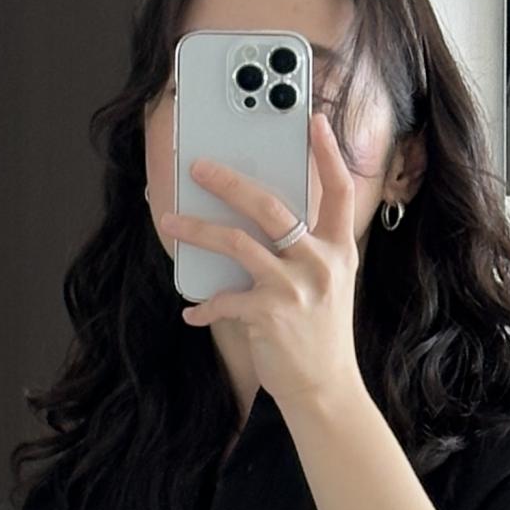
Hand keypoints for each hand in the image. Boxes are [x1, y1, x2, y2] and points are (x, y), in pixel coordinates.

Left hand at [162, 111, 363, 417]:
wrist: (325, 388)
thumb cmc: (319, 333)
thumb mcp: (326, 284)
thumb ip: (302, 250)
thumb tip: (251, 216)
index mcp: (339, 250)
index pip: (338, 192)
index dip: (328, 154)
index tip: (313, 121)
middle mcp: (320, 263)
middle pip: (270, 206)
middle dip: (229, 181)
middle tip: (200, 166)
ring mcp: (295, 288)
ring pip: (236, 242)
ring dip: (197, 229)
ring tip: (171, 220)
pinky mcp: (269, 315)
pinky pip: (224, 298)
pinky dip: (204, 305)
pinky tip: (192, 311)